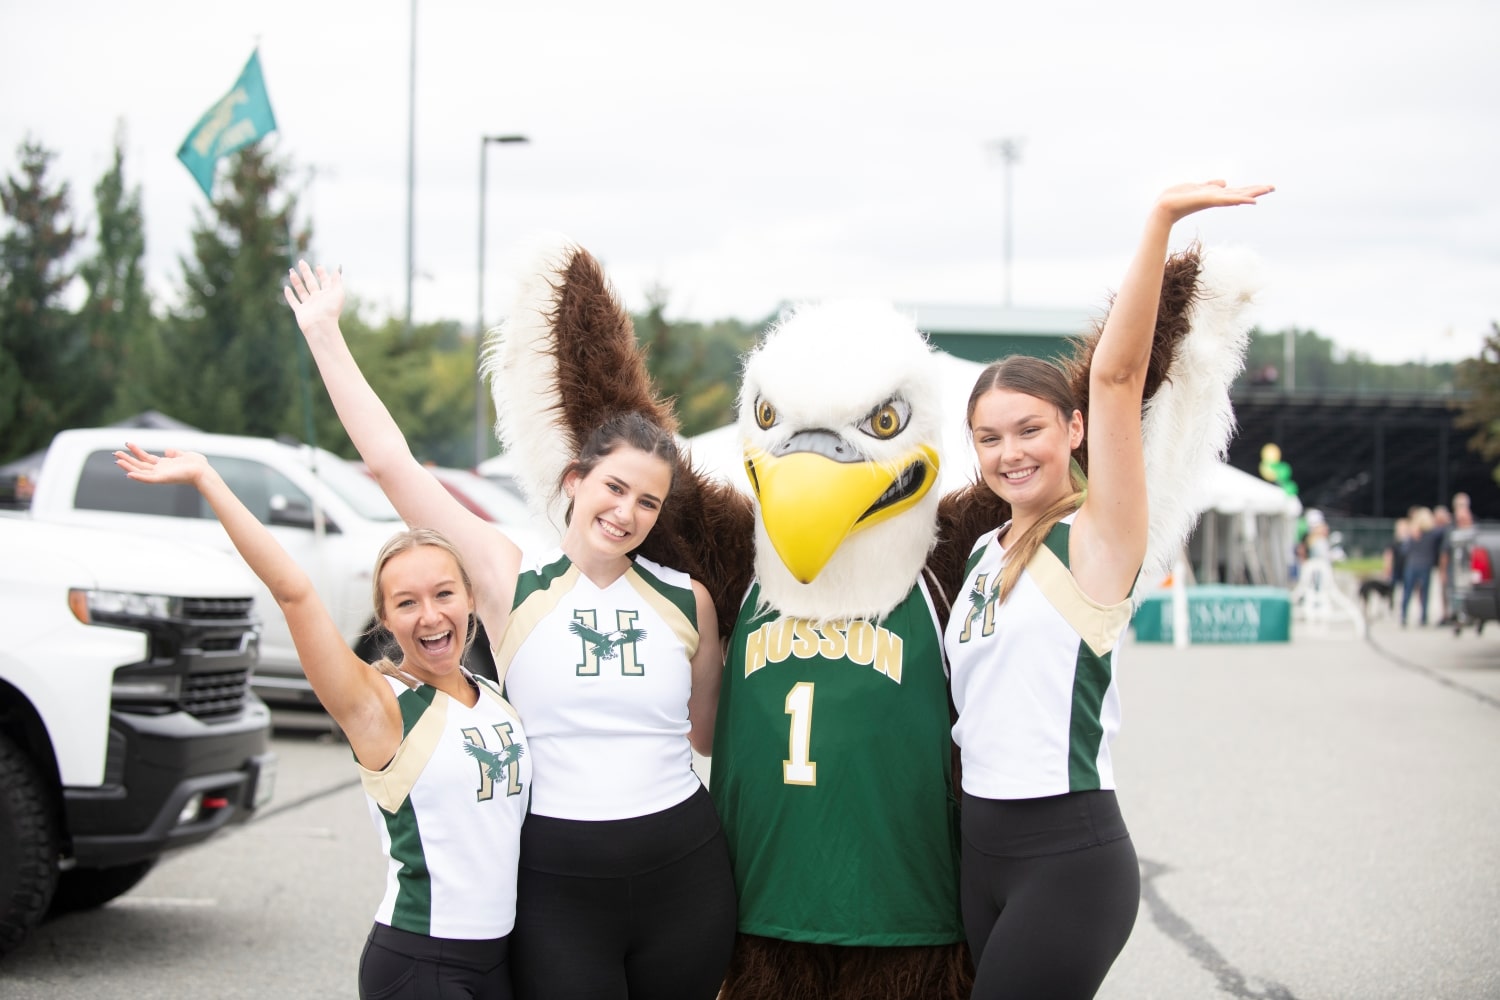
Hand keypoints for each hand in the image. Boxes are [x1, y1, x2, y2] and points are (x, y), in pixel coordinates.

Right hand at [114, 442, 210, 486]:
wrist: (204, 472)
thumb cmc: (198, 465)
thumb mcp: (184, 455)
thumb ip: (175, 453)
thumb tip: (166, 451)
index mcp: (164, 465)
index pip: (146, 459)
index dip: (136, 452)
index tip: (127, 444)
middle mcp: (160, 471)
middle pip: (140, 465)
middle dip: (127, 459)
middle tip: (115, 453)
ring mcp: (160, 476)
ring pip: (140, 471)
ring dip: (128, 466)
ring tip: (117, 460)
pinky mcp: (163, 479)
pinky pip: (148, 479)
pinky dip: (138, 477)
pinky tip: (128, 474)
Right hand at [283, 260, 344, 335]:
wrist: (321, 326)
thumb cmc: (331, 310)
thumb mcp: (338, 292)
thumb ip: (336, 280)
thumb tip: (337, 268)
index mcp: (327, 295)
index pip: (324, 281)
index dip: (322, 273)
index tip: (318, 266)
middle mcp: (318, 299)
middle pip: (311, 283)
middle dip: (306, 272)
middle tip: (301, 262)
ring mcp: (308, 305)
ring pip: (301, 290)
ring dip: (296, 281)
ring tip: (291, 270)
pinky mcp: (300, 311)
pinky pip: (293, 302)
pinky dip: (289, 295)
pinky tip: (286, 287)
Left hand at [1154, 179, 1273, 224]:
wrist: (1165, 206)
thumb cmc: (1178, 198)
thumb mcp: (1198, 188)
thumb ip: (1212, 185)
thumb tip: (1225, 183)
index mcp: (1215, 195)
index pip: (1236, 192)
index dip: (1250, 189)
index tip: (1265, 188)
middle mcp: (1217, 198)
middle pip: (1241, 193)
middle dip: (1256, 190)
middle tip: (1273, 187)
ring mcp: (1214, 200)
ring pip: (1238, 196)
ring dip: (1253, 193)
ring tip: (1267, 189)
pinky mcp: (1209, 200)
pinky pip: (1228, 199)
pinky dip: (1240, 200)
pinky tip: (1251, 201)